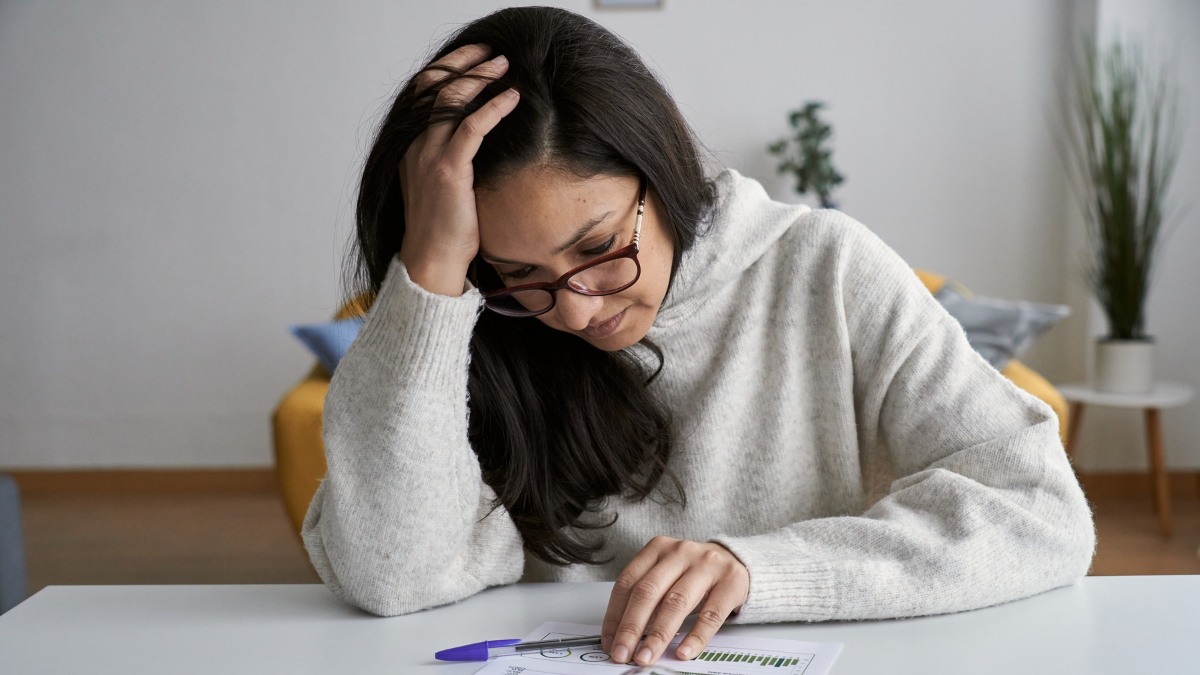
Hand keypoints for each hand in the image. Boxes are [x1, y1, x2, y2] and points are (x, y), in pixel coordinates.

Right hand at [397, 43, 519, 296]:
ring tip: (504, 65)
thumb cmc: (444, 230)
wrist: (432, 261)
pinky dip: (494, 107)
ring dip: (480, 76)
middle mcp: (414, 145)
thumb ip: (452, 160)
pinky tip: (512, 97)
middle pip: (434, 85)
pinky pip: (473, 126)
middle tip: (492, 52)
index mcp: (410, 147)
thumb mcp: (443, 187)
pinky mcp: (449, 169)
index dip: (447, 69)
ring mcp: (428, 156)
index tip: (474, 58)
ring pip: (451, 98)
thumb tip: (478, 144)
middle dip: (464, 62)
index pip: (423, 92)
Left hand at [601, 536, 749, 665]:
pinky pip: (711, 614)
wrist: (738, 561)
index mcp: (657, 548)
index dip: (615, 615)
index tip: (610, 642)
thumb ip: (647, 598)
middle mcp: (680, 552)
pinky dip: (696, 637)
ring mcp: (707, 565)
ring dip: (658, 635)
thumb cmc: (694, 573)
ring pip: (676, 603)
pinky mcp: (731, 582)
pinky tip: (684, 652)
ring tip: (647, 656)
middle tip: (622, 653)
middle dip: (632, 627)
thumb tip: (622, 636)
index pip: (627, 583)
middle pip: (648, 592)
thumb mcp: (667, 576)